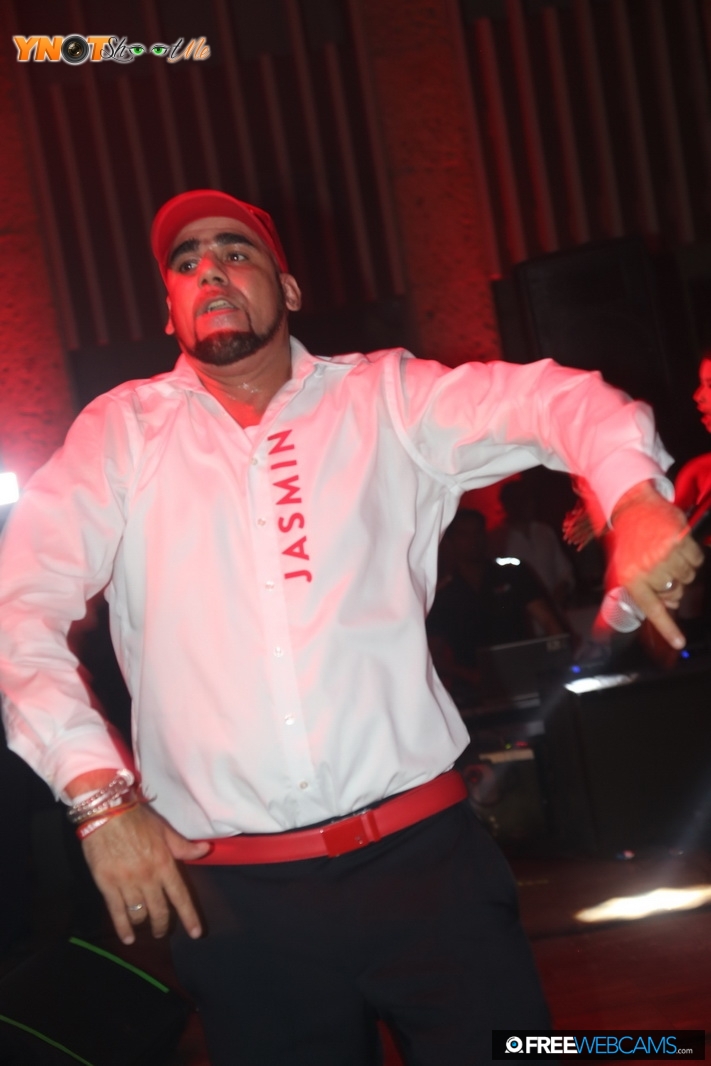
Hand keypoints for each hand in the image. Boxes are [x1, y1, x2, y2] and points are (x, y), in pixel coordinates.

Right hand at [81, 803, 209, 944]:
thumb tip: (206, 850)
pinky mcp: (107, 886)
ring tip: (145, 928)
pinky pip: (117, 912)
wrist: (106, 813)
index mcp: (164, 864)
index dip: (189, 917)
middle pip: (160, 910)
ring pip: (140, 914)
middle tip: (163, 932)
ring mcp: (127, 883)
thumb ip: (183, 846)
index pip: (180, 896)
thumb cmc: (137, 820)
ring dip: (145, 924)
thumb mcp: (164, 830)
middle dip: (163, 925)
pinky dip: (123, 928)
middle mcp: (148, 878)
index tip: (196, 933)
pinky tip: (128, 937)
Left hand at [608, 482, 702, 647]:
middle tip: (661, 571)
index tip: (679, 642)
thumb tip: (654, 612)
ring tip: (666, 556)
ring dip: (681, 570)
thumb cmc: (628, 541)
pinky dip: (690, 557)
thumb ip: (634, 594)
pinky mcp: (680, 541)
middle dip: (672, 587)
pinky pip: (696, 560)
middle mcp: (649, 568)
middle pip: (675, 594)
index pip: (653, 609)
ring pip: (688, 577)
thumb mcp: (621, 569)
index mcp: (632, 578)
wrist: (633, 508)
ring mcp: (666, 554)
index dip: (668, 628)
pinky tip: (677, 548)